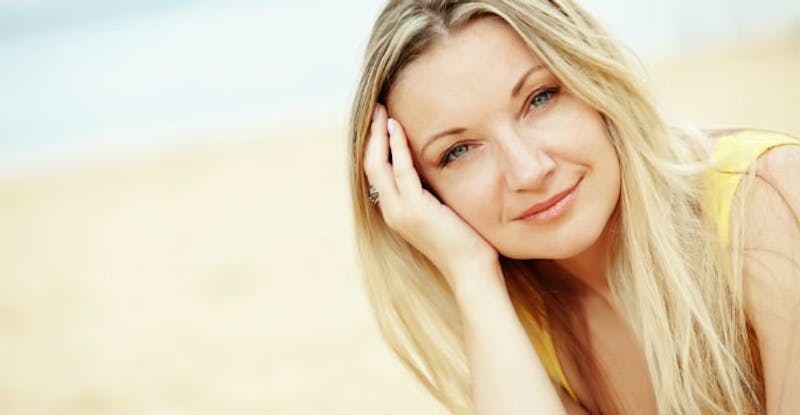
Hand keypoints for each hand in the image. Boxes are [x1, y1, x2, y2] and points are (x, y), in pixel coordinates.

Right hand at [363, 104, 499, 289]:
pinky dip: (396, 146)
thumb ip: (431, 191)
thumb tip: (435, 167)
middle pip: (369, 164)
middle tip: (376, 108)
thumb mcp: (443, 211)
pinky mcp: (414, 209)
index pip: (376, 172)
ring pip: (378, 164)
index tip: (381, 121)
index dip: (375, 145)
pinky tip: (398, 127)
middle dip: (372, 134)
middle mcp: (391, 211)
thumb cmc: (465, 241)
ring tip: (382, 110)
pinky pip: (400, 169)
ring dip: (379, 134)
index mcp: (395, 212)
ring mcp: (399, 211)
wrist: (471, 270)